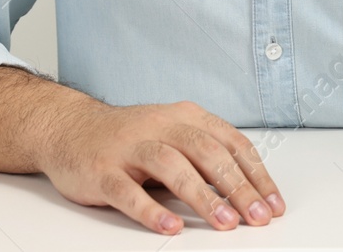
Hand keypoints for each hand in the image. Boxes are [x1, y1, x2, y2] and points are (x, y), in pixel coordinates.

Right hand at [41, 98, 284, 234]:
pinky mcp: (102, 170)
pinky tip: (171, 225)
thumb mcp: (173, 134)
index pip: (230, 142)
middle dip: (237, 187)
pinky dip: (151, 209)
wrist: (70, 128)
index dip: (255, 173)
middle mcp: (159, 126)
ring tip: (224, 222)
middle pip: (206, 153)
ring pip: (171, 167)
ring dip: (202, 196)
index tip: (272, 202)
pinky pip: (128, 191)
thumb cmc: (129, 137)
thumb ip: (205, 156)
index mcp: (183, 117)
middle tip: (256, 216)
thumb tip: (248, 191)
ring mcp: (129, 147)